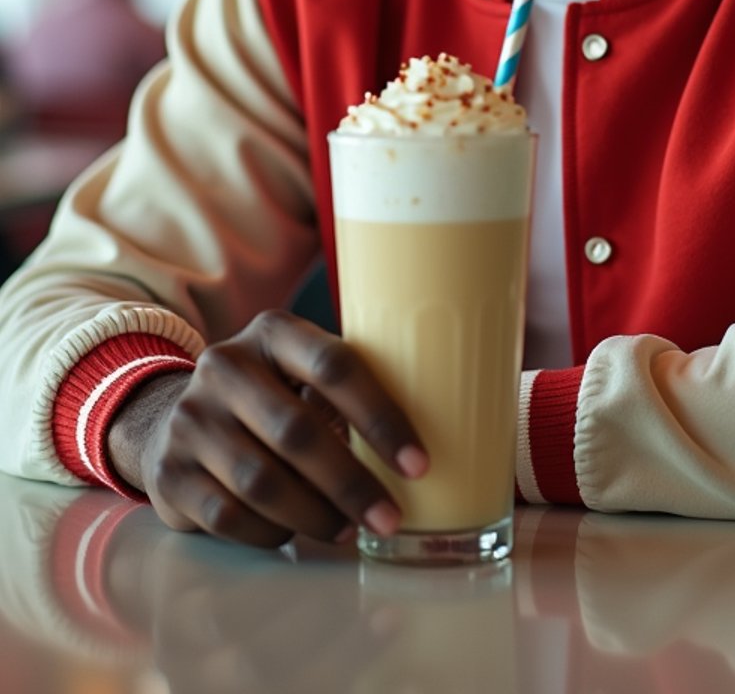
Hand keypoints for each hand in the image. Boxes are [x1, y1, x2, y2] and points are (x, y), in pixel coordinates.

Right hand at [108, 310, 427, 549]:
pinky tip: (293, 534)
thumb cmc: (267, 396)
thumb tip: (431, 430)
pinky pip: (230, 516)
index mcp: (273, 332)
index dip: (381, 416)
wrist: (169, 417)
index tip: (419, 463)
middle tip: (391, 518)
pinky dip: (270, 533)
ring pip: (263, 482)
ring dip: (315, 515)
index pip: (335, 367)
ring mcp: (191, 419)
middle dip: (353, 484)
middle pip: (298, 432)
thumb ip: (345, 387)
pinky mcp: (169, 473)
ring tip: (348, 530)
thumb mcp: (298, 369)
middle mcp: (226, 366)